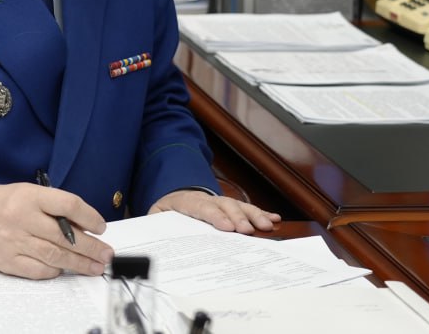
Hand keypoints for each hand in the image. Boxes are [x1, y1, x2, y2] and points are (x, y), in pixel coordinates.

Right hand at [0, 182, 112, 278]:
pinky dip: (54, 270)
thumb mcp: (26, 193)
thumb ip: (52, 207)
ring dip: (79, 263)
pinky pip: (38, 270)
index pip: (68, 204)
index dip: (90, 217)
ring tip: (95, 267)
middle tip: (106, 254)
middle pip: (66, 236)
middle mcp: (24, 218)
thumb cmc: (0, 203)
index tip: (101, 227)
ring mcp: (15, 241)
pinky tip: (64, 269)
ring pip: (55, 255)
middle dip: (91, 247)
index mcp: (30, 196)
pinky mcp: (8, 260)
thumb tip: (83, 227)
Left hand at [148, 189, 281, 232]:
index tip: (227, 227)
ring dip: (254, 215)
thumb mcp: (155, 216)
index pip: (203, 208)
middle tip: (247, 231)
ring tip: (267, 225)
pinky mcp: (231, 207)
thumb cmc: (167, 211)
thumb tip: (154, 234)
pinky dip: (261, 212)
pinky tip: (274, 218)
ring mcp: (221, 202)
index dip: (216, 217)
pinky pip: (247, 208)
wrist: (174, 194)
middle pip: (225, 206)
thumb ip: (156, 224)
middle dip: (238, 218)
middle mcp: (208, 200)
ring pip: (239, 206)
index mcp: (187, 202)